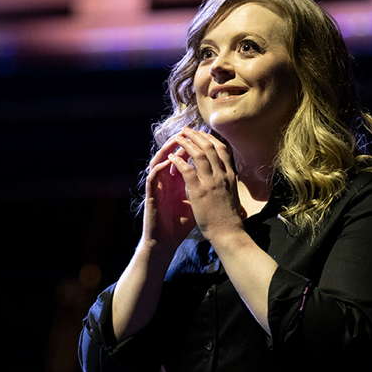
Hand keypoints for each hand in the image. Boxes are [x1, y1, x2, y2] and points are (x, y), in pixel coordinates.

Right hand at [142, 134, 194, 251]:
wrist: (166, 240)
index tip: (203, 137)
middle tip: (188, 131)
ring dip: (167, 150)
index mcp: (178, 182)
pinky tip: (167, 160)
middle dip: (180, 142)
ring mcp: (158, 187)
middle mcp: (166, 181)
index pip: (184, 159)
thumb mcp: (196, 203)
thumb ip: (203, 189)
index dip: (193, 147)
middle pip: (171, 155)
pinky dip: (159, 167)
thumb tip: (221, 180)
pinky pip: (152, 177)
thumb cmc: (181, 224)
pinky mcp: (151, 195)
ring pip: (158, 161)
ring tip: (176, 140)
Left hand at [167, 128, 245, 241]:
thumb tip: (224, 172)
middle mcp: (222, 175)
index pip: (223, 150)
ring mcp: (211, 182)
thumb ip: (227, 180)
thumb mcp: (232, 193)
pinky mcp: (199, 191)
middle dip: (197, 136)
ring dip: (187, 143)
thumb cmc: (228, 216)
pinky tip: (171, 157)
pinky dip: (178, 161)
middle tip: (186, 130)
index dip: (211, 138)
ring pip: (199, 154)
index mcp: (230, 175)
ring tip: (178, 137)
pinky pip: (187, 170)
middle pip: (210, 147)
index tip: (201, 133)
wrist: (227, 232)